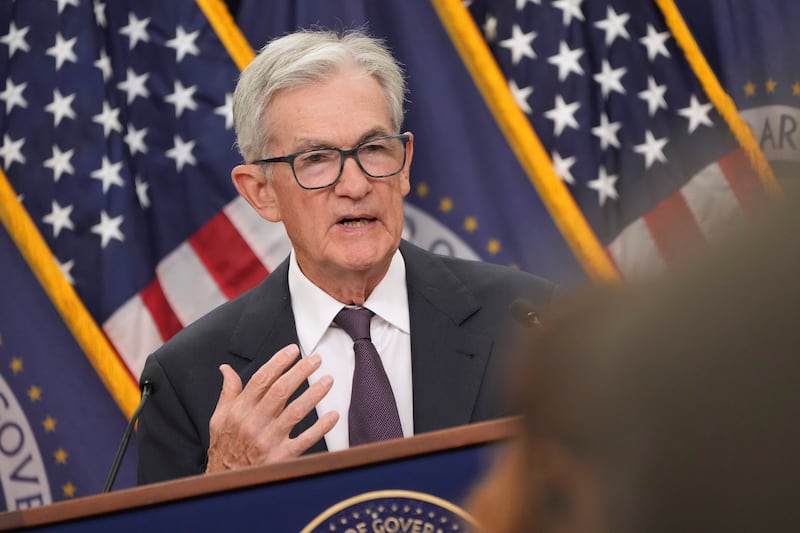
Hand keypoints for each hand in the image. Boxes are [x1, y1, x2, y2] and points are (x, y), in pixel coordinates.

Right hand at [205, 344, 337, 472]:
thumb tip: (226, 369)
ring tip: (328, 380)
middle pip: (281, 390)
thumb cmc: (225, 447)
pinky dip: (320, 427)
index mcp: (239, 410)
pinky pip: (304, 440)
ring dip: (314, 394)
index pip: (261, 379)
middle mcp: (253, 423)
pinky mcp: (281, 457)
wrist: (226, 482)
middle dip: (300, 371)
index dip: (279, 362)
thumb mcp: (219, 418)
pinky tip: (333, 415)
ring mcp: (268, 440)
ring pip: (295, 412)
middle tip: (316, 359)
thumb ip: (228, 392)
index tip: (293, 350)